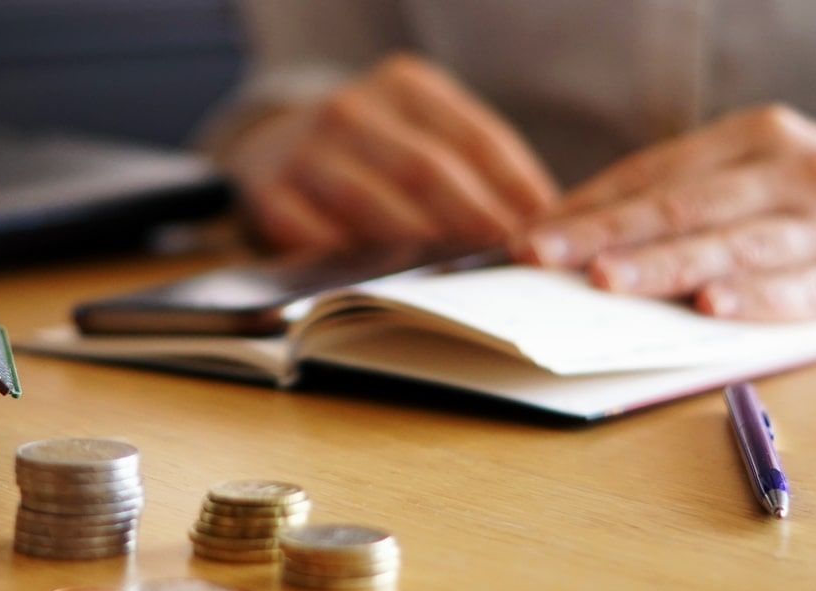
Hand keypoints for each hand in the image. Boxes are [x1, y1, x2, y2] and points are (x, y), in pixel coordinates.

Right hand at [222, 54, 557, 251]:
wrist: (273, 146)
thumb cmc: (373, 152)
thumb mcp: (421, 132)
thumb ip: (473, 166)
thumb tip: (542, 219)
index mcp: (404, 84)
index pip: (475, 136)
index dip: (515, 184)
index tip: (546, 225)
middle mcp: (351, 108)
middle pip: (426, 169)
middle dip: (473, 218)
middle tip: (507, 257)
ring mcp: (304, 149)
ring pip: (370, 202)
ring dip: (418, 244)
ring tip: (458, 276)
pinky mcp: (269, 194)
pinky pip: (314, 235)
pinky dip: (352, 261)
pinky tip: (385, 281)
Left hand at [520, 105, 815, 322]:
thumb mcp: (758, 168)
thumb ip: (683, 194)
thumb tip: (577, 234)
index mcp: (758, 134)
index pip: (657, 173)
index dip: (590, 205)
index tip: (532, 233)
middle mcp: (795, 171)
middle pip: (686, 207)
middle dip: (607, 234)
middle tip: (547, 257)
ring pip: (732, 247)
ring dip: (664, 267)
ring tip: (606, 282)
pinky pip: (799, 292)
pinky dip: (753, 301)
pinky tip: (710, 308)